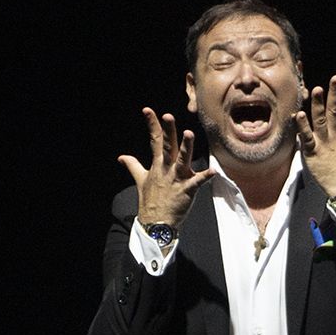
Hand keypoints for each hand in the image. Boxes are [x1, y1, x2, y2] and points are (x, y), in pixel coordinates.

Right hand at [118, 107, 212, 227]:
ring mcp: (177, 180)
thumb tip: (122, 157)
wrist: (156, 224)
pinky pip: (198, 182)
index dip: (152, 125)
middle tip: (168, 117)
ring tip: (189, 134)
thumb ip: (133, 166)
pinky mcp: (187, 191)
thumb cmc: (150, 201)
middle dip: (168, 131)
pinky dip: (205, 177)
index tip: (148, 110)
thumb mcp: (140, 181)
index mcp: (157, 165)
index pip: (154, 141)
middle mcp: (166, 170)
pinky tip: (213, 171)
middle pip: (168, 146)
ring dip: (186, 147)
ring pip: (182, 160)